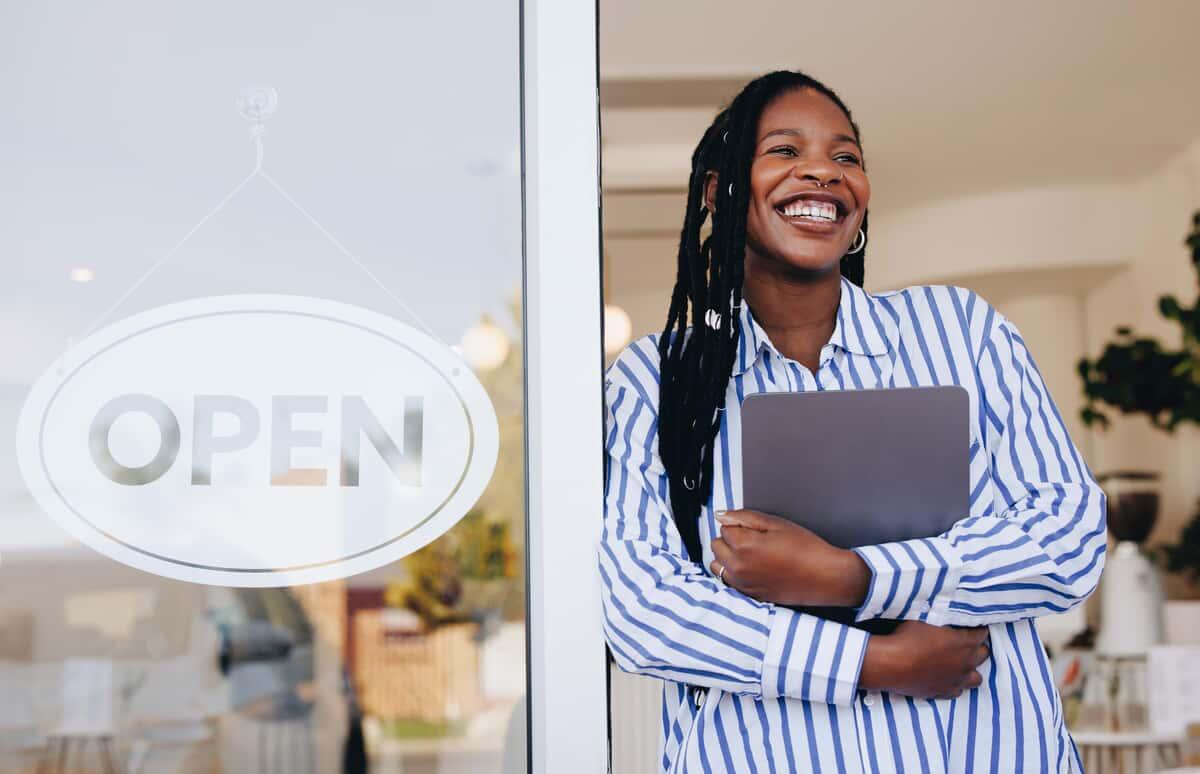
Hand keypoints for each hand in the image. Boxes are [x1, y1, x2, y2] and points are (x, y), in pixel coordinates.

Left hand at [709, 509, 870, 606]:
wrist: (825, 577)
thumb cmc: (805, 548)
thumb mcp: (776, 524)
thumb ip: (744, 517)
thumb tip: (720, 515)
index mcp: (744, 546)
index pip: (724, 528)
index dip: (740, 525)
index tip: (756, 529)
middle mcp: (738, 567)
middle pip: (716, 546)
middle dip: (730, 540)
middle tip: (754, 540)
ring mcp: (742, 583)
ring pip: (718, 565)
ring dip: (727, 557)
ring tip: (750, 554)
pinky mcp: (749, 594)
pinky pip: (728, 581)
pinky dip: (734, 573)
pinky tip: (753, 569)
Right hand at [859, 621, 989, 698]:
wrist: (892, 664)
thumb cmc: (907, 638)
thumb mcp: (925, 621)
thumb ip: (942, 622)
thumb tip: (944, 618)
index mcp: (965, 642)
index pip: (982, 634)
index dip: (976, 629)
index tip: (970, 626)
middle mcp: (966, 663)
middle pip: (983, 654)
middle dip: (977, 647)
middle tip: (965, 642)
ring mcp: (956, 680)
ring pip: (976, 678)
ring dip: (970, 669)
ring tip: (960, 663)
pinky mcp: (944, 692)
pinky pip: (958, 691)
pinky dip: (955, 684)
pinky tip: (947, 677)